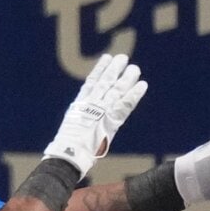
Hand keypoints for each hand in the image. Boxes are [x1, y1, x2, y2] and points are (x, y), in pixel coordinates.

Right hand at [43, 52, 146, 177]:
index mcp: (80, 105)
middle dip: (114, 69)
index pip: (90, 83)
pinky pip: (126, 104)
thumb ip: (77, 123)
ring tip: (134, 68)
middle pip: (105, 82)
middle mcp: (91, 104)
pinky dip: (134, 94)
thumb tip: (76, 126)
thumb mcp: (69, 130)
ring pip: (116, 89)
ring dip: (126, 78)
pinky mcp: (111, 119)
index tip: (106, 58)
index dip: (99, 69)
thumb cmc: (66, 149)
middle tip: (123, 58)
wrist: (69, 152)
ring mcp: (101, 110)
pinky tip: (142, 85)